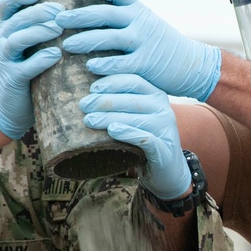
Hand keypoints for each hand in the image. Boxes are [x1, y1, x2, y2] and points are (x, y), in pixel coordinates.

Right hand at [0, 0, 63, 138]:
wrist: (14, 105)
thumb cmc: (31, 65)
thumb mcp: (33, 40)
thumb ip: (43, 20)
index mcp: (9, 25)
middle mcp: (3, 38)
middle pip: (15, 17)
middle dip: (37, 10)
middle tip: (59, 9)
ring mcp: (5, 59)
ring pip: (17, 39)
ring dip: (38, 31)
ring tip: (58, 28)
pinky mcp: (13, 79)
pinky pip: (24, 67)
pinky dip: (40, 60)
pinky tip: (56, 55)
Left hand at [54, 0, 222, 101]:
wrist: (193, 65)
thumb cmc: (163, 45)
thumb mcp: (147, 23)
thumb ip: (125, 17)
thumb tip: (96, 10)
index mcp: (138, 9)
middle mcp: (140, 22)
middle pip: (105, 13)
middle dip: (79, 15)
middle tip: (57, 18)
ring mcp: (144, 42)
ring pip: (110, 38)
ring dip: (86, 40)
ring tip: (66, 44)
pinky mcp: (147, 64)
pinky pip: (122, 63)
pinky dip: (105, 65)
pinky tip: (90, 67)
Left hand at [79, 74, 189, 198]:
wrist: (167, 169)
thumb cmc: (143, 139)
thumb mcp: (135, 116)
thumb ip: (121, 102)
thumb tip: (88, 92)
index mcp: (156, 95)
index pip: (134, 81)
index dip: (113, 81)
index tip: (92, 88)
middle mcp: (164, 109)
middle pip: (132, 99)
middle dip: (105, 100)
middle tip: (83, 105)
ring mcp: (166, 129)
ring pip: (136, 118)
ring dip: (110, 117)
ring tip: (89, 120)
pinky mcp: (164, 149)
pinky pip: (145, 138)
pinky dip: (128, 133)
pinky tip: (112, 131)